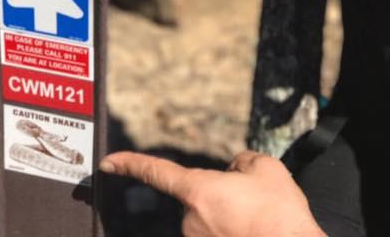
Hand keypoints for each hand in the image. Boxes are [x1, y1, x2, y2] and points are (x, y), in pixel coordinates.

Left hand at [101, 150, 325, 236]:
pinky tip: (254, 232)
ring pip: (210, 220)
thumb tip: (234, 170)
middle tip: (255, 204)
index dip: (132, 164)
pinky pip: (218, 234)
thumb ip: (242, 161)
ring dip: (229, 218)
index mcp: (199, 191)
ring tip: (259, 223)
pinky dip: (233, 231)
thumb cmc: (280, 214)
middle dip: (221, 195)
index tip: (109, 162)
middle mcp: (191, 220)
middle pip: (200, 197)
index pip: (157, 172)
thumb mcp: (267, 168)